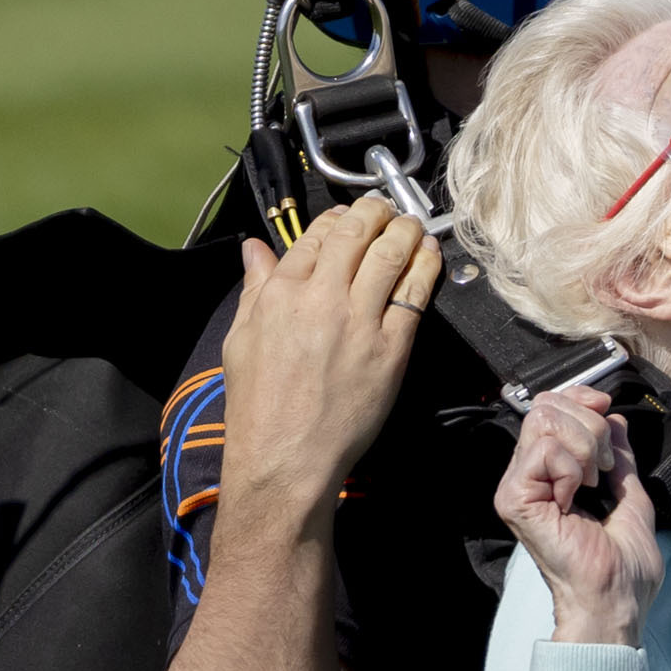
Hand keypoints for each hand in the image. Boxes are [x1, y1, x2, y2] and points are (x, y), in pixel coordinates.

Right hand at [210, 200, 440, 534]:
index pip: (315, 235)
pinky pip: (415, 294)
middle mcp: (320, 300)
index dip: (337, 218)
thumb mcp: (241, 340)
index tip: (348, 216)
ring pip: (390, 254)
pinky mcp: (390, 349)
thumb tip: (254, 248)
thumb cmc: (260, 409)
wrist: (285, 461)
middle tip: (385, 209)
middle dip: (375, 212)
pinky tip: (430, 253)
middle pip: (356, 234)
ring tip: (411, 223)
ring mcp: (358, 323)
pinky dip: (426, 265)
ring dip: (405, 229)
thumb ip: (254, 288)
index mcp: (280, 295)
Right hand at [495, 383, 665, 646]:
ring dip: (584, 447)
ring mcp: (518, 488)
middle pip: (547, 406)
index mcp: (549, 475)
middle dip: (590, 426)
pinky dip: (572, 467)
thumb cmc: (624, 568)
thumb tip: (614, 419)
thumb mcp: (630, 495)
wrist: (615, 600)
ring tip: (590, 484)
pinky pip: (545, 450)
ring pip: (545, 421)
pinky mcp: (515, 499)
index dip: (582, 400)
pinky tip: (575, 497)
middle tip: (602, 470)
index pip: (551, 407)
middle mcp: (528, 478)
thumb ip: (619, 457)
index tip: (607, 415)